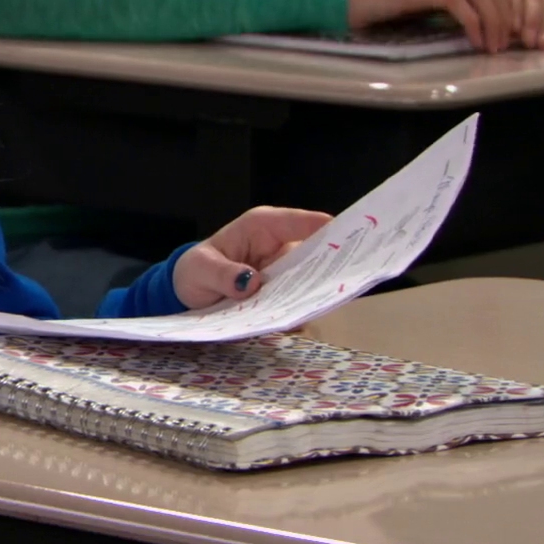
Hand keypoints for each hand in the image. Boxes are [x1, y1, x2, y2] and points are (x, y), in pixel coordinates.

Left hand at [172, 206, 333, 308]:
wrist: (188, 293)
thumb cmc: (195, 271)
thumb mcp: (201, 270)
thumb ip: (224, 274)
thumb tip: (251, 283)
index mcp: (263, 227)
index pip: (305, 223)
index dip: (333, 231)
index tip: (355, 244)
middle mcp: (279, 247)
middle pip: (318, 252)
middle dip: (333, 266)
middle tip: (345, 283)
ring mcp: (284, 271)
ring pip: (313, 279)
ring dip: (318, 292)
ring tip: (322, 305)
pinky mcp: (283, 294)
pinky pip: (301, 301)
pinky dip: (303, 310)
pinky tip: (300, 321)